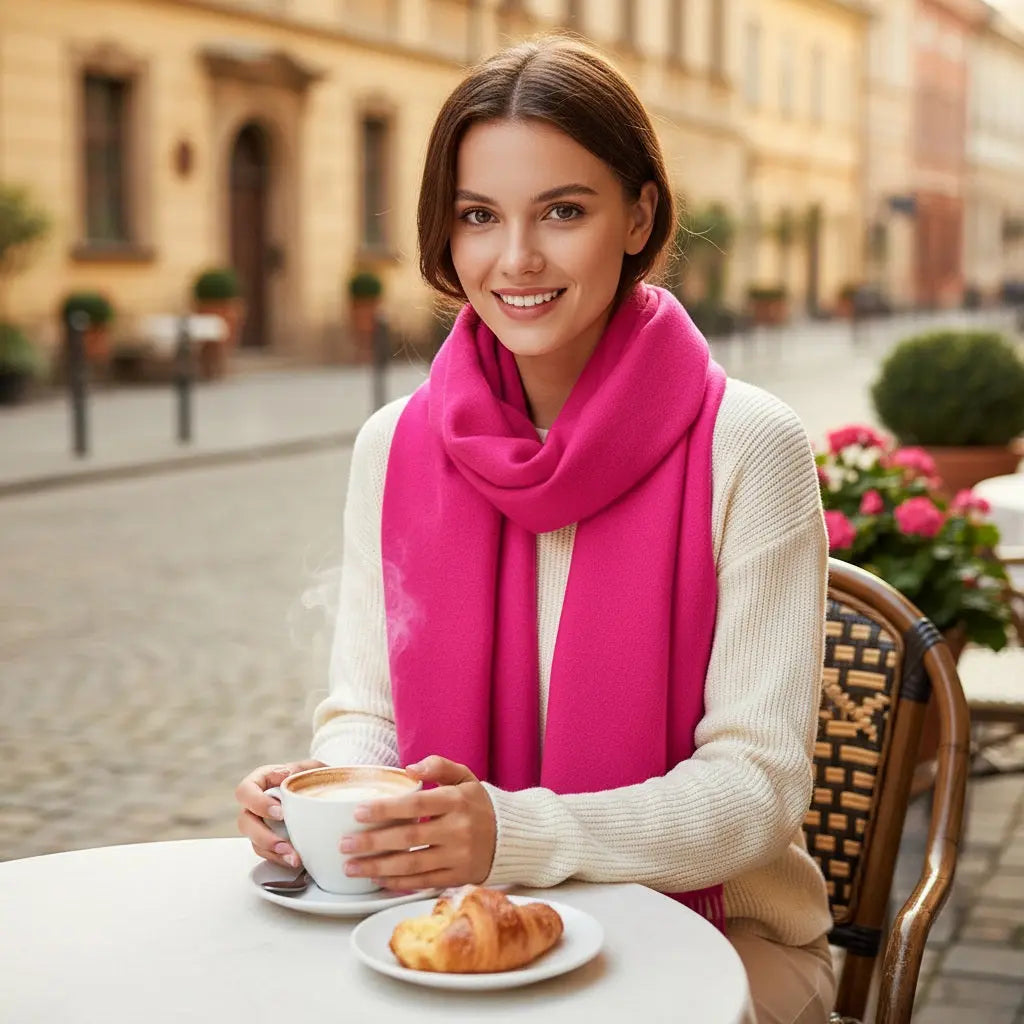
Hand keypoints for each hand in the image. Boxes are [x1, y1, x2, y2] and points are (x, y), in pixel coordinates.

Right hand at [235, 759, 324, 867]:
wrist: (321, 793)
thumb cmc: (310, 777)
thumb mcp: (309, 768)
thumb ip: (298, 769)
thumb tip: (286, 774)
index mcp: (260, 782)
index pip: (245, 791)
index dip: (258, 803)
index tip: (280, 811)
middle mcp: (254, 805)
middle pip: (245, 822)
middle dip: (263, 836)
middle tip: (284, 842)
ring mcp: (259, 825)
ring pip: (254, 842)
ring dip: (273, 852)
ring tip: (293, 858)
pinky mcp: (268, 841)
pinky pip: (267, 854)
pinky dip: (280, 859)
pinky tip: (294, 861)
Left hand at [339, 756, 496, 891]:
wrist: (512, 836)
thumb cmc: (479, 804)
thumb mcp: (465, 777)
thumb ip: (438, 766)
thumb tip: (409, 768)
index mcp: (457, 801)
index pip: (416, 805)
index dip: (385, 809)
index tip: (358, 812)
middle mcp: (458, 829)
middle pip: (408, 837)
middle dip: (372, 842)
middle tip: (345, 844)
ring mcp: (458, 856)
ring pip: (412, 864)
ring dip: (378, 867)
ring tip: (351, 867)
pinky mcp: (459, 877)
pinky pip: (423, 882)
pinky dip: (398, 883)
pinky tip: (377, 879)